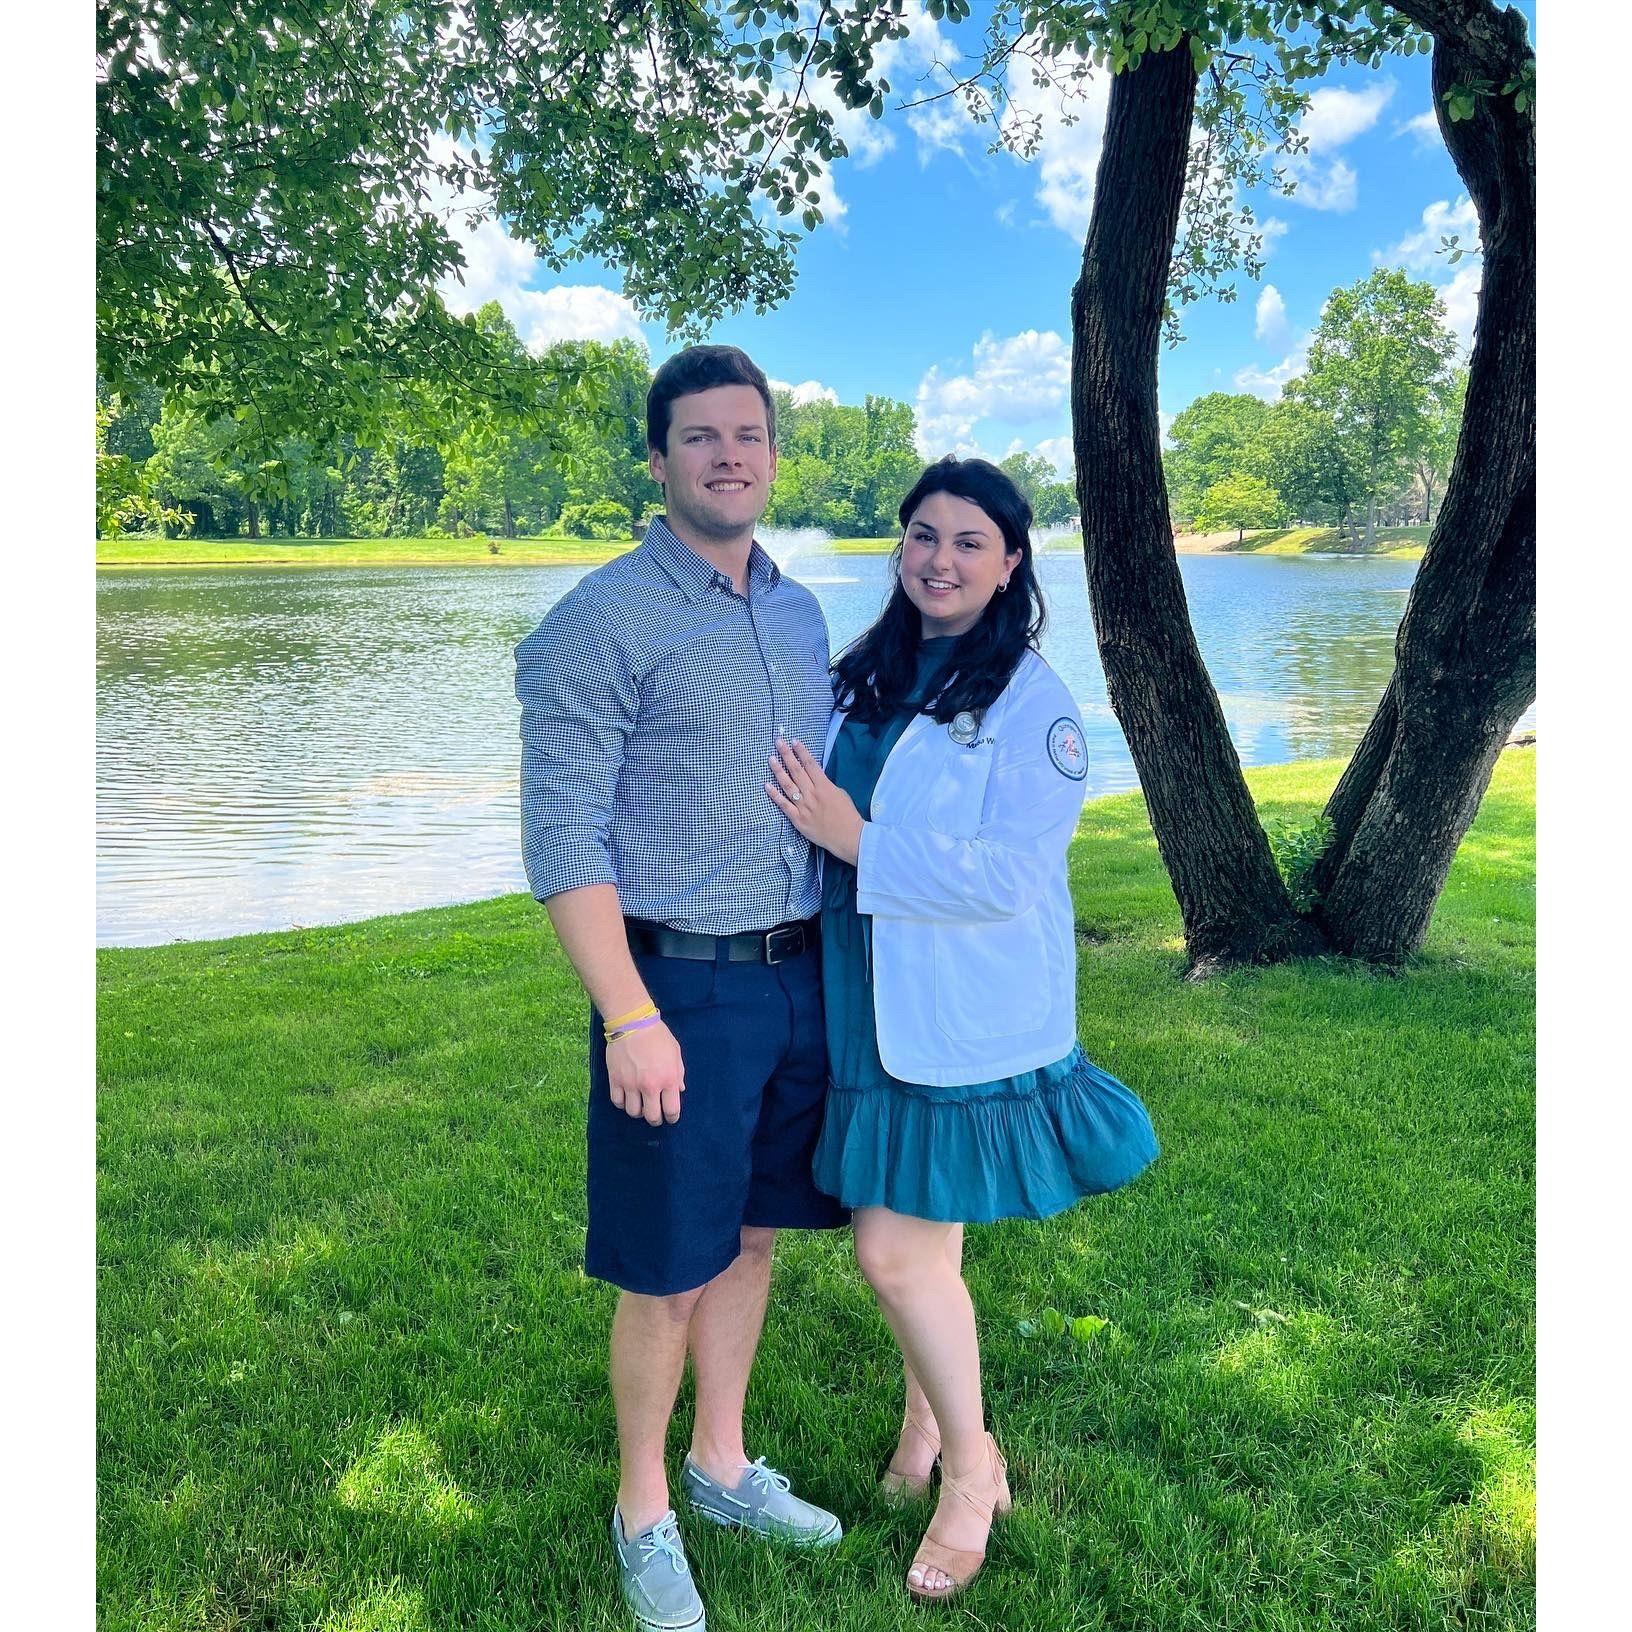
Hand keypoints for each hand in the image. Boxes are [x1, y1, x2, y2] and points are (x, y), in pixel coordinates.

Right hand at [607, 1019, 684, 1124]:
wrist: (632, 1022)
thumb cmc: (657, 1036)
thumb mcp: (675, 1053)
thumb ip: (678, 1074)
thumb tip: (679, 1090)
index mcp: (668, 1079)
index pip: (672, 1110)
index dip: (672, 1118)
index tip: (671, 1117)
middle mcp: (649, 1085)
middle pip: (652, 1116)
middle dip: (655, 1120)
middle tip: (655, 1115)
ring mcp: (630, 1084)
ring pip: (633, 1112)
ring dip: (638, 1112)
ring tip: (641, 1105)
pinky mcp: (615, 1080)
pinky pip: (617, 1102)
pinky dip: (623, 1103)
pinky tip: (627, 1098)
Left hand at [766, 737, 863, 864]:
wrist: (848, 837)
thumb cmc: (848, 815)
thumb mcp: (840, 793)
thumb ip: (826, 784)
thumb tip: (815, 778)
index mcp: (824, 786)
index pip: (810, 764)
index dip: (801, 751)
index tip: (794, 741)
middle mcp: (812, 794)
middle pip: (797, 771)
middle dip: (787, 755)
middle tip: (778, 743)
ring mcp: (803, 807)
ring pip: (788, 785)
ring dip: (778, 771)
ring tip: (771, 759)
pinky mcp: (798, 819)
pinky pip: (784, 805)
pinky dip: (775, 795)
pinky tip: (767, 785)